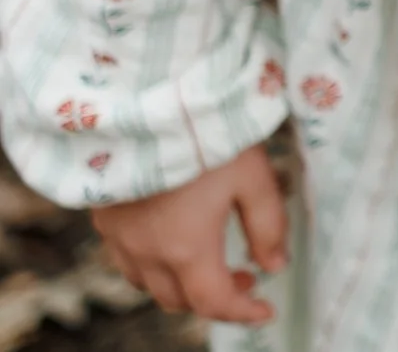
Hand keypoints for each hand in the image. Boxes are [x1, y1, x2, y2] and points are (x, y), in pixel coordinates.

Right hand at [90, 145, 287, 325]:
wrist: (143, 102)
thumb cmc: (207, 136)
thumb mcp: (253, 177)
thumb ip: (268, 225)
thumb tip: (275, 266)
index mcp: (186, 249)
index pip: (213, 303)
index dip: (243, 314)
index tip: (266, 310)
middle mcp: (146, 253)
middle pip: (178, 300)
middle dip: (215, 298)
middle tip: (245, 276)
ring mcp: (119, 237)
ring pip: (148, 283)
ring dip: (182, 284)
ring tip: (212, 259)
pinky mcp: (104, 217)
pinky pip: (127, 259)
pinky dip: (154, 264)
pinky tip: (174, 238)